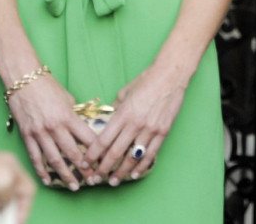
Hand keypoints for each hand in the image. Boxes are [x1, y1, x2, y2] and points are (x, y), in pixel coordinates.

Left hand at [0, 138, 34, 223]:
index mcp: (14, 166)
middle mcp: (1, 169)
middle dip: (5, 210)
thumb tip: (5, 203)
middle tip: (0, 221)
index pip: (28, 189)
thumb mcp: (6, 184)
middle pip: (10, 195)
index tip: (17, 222)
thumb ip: (12, 195)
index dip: (25, 208)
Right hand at [6, 74, 98, 189]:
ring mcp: (40, 133)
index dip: (95, 150)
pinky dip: (41, 170)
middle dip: (83, 168)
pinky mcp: (27, 136)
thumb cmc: (47, 86)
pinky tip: (47, 180)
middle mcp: (55, 127)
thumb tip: (80, 125)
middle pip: (72, 152)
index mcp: (68, 116)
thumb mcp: (67, 97)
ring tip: (74, 185)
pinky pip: (35, 157)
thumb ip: (74, 114)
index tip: (102, 159)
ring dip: (65, 174)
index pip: (86, 137)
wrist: (23, 80)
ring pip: (54, 159)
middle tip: (92, 179)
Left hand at [83, 63, 187, 185]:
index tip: (85, 163)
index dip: (92, 155)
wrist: (171, 75)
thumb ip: (116, 108)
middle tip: (95, 179)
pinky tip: (134, 173)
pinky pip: (150, 154)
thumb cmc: (147, 80)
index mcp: (123, 114)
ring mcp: (150, 129)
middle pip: (115, 153)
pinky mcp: (163, 132)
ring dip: (121, 172)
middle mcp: (135, 124)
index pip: (103, 140)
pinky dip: (141, 166)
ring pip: (132, 157)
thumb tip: (109, 119)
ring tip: (113, 181)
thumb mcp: (125, 92)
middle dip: (103, 168)